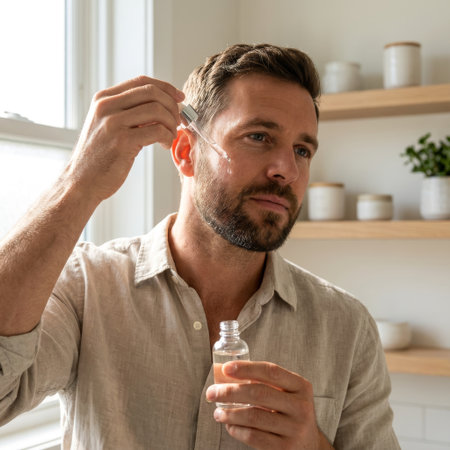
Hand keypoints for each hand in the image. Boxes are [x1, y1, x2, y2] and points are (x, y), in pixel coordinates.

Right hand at [68, 76, 184, 203]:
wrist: (81, 181)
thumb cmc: (99, 157)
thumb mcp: (107, 126)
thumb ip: (127, 112)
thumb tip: (161, 105)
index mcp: (103, 99)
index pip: (142, 82)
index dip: (166, 88)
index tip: (179, 97)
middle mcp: (106, 106)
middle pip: (152, 92)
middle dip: (172, 106)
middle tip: (178, 121)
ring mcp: (113, 123)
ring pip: (157, 110)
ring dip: (171, 123)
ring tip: (170, 136)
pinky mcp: (122, 141)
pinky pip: (157, 130)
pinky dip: (167, 136)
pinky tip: (164, 144)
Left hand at [206, 361, 332, 449]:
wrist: (309, 446)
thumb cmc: (288, 412)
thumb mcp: (284, 394)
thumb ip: (260, 382)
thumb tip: (223, 371)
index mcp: (300, 386)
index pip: (270, 371)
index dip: (246, 368)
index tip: (225, 368)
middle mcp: (301, 406)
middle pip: (259, 393)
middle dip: (230, 391)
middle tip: (212, 392)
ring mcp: (295, 429)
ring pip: (254, 416)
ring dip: (230, 413)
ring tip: (218, 412)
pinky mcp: (285, 449)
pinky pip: (254, 437)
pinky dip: (237, 430)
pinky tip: (230, 426)